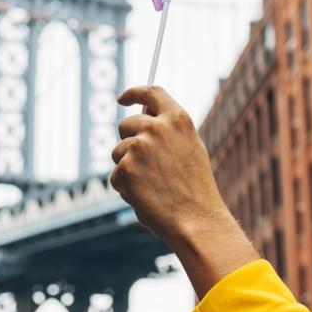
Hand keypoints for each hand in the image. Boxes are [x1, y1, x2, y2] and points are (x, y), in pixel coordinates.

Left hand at [111, 86, 258, 296]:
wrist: (195, 219)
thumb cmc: (195, 188)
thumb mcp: (190, 147)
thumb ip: (169, 129)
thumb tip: (144, 116)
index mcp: (178, 118)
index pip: (151, 92)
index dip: (134, 93)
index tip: (122, 99)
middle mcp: (156, 127)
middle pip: (126, 124)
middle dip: (129, 141)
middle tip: (145, 165)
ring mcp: (139, 146)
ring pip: (118, 151)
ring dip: (127, 166)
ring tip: (151, 185)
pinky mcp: (125, 167)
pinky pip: (115, 174)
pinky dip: (125, 186)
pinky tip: (145, 196)